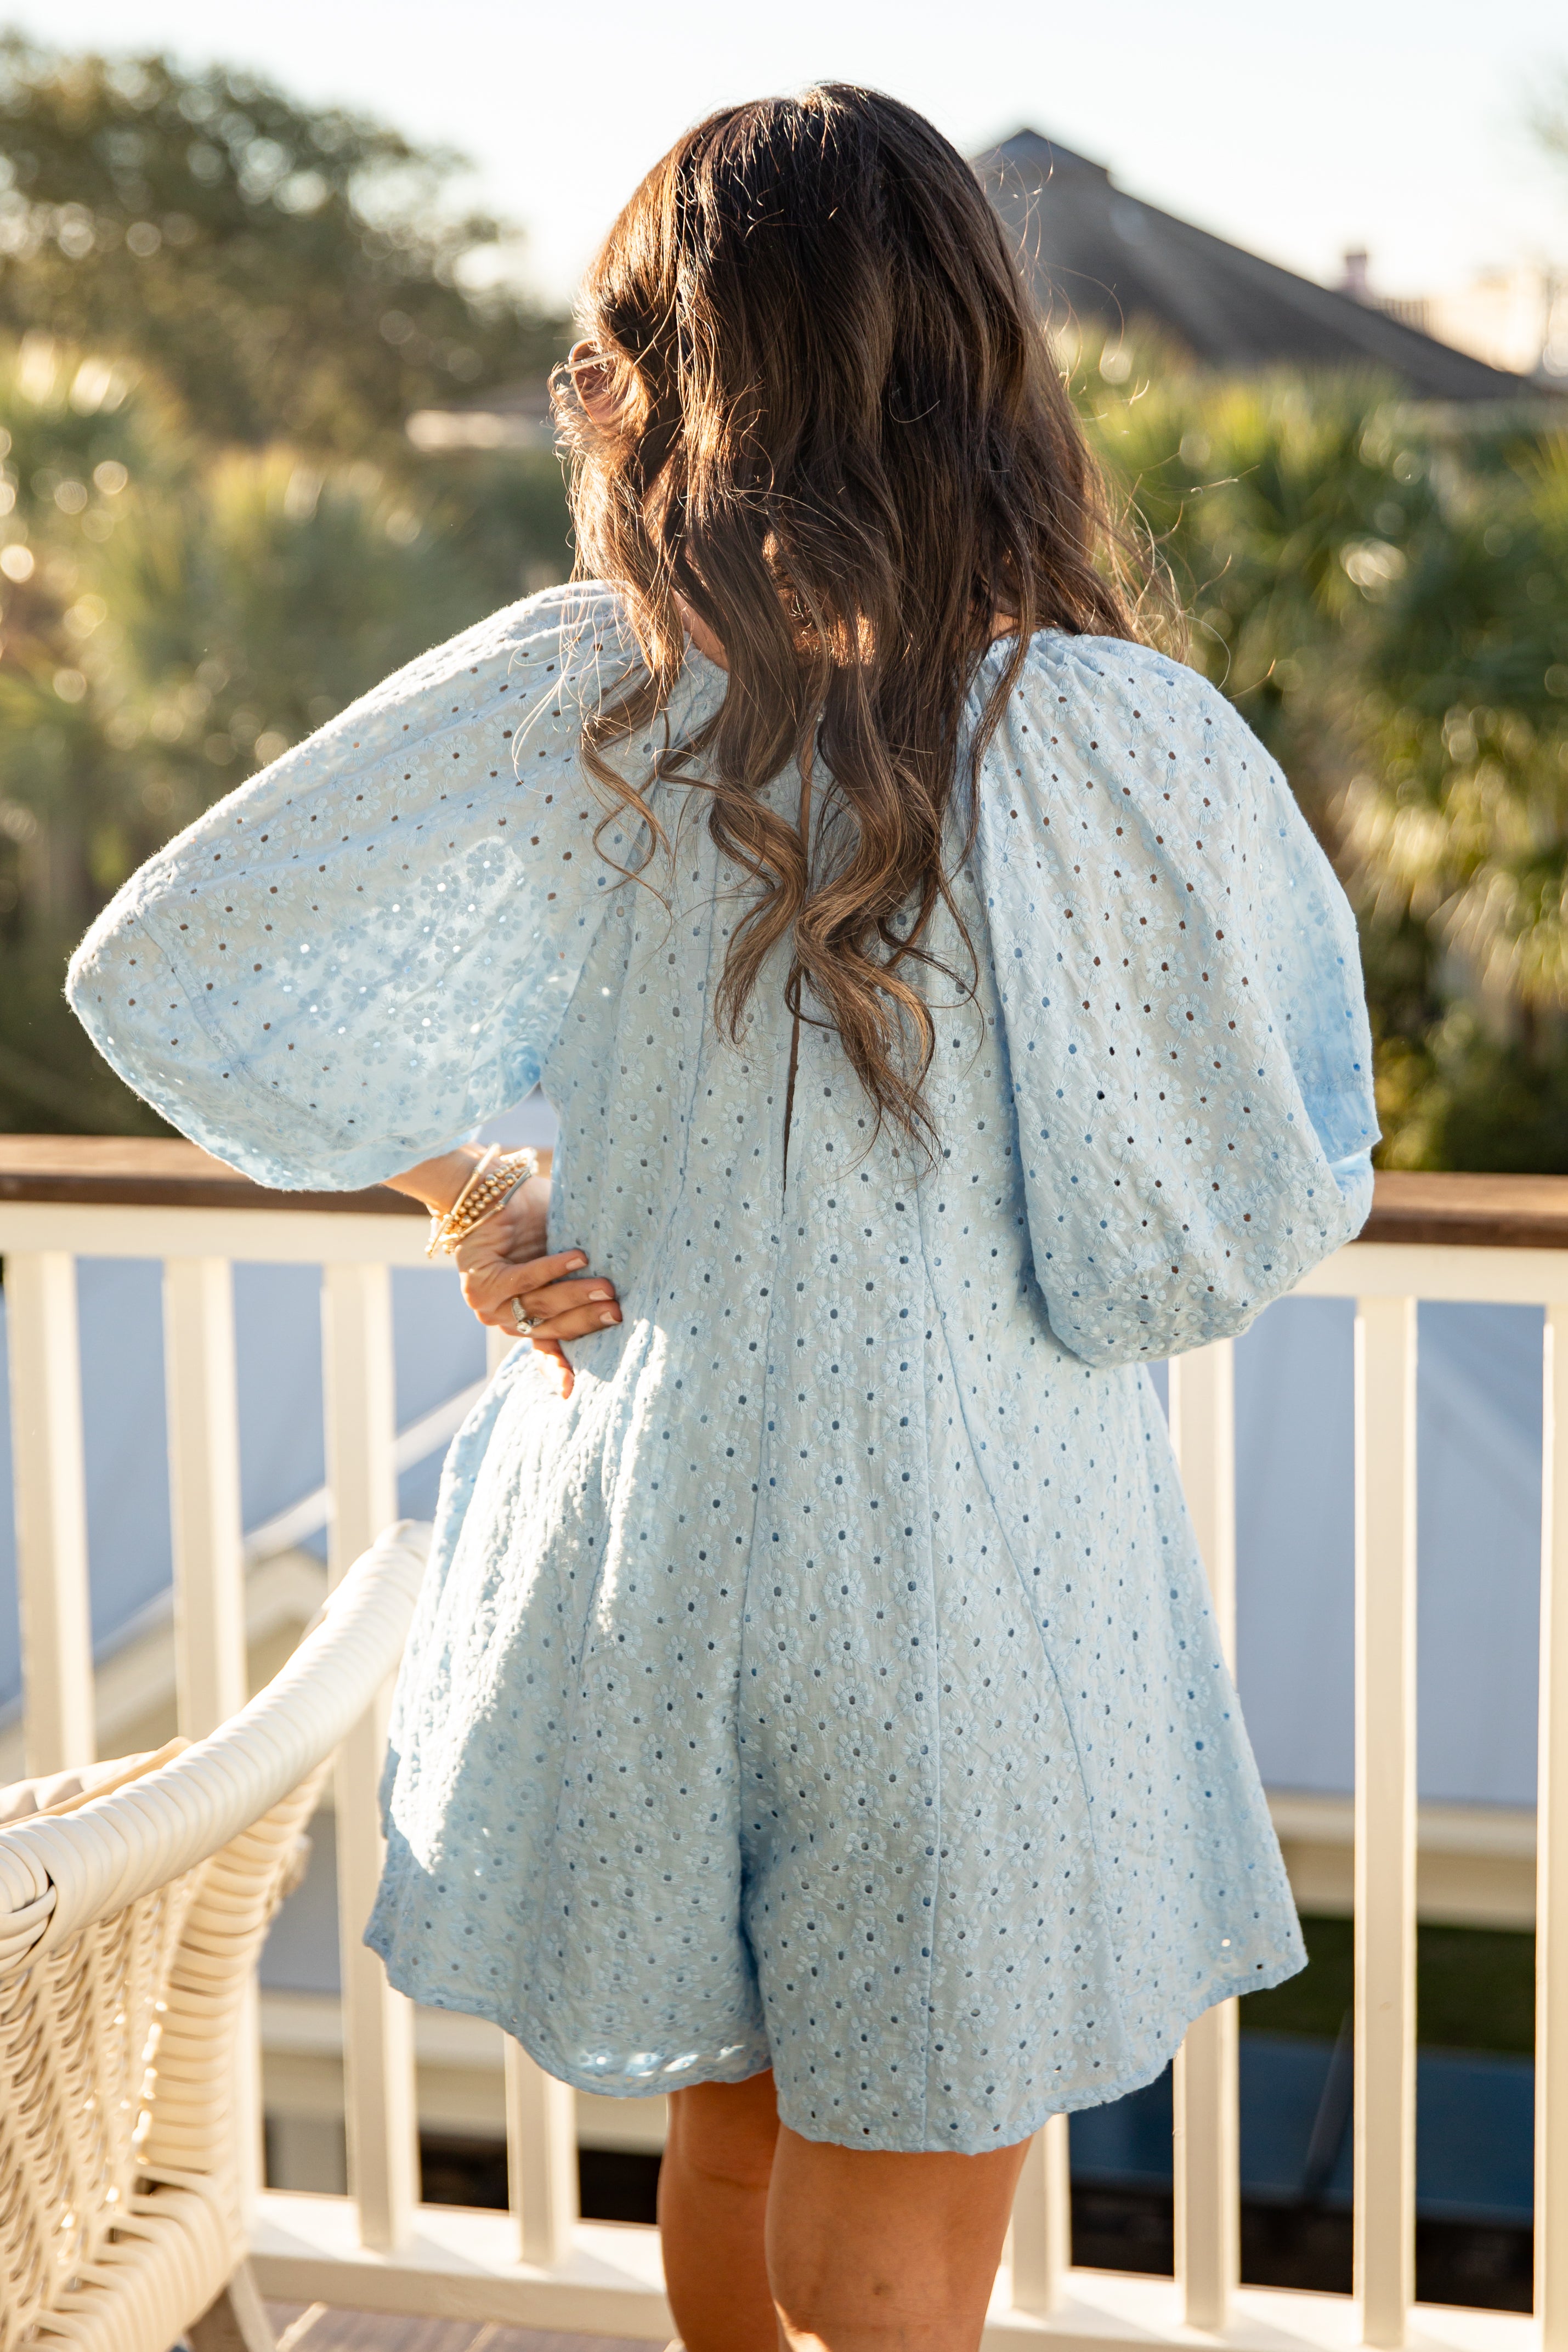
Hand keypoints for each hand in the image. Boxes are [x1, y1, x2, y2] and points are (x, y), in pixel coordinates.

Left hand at [453, 1176, 619, 1396]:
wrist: (488, 1193)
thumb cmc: (531, 1221)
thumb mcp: (562, 1252)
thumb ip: (581, 1275)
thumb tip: (622, 1291)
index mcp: (526, 1319)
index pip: (547, 1349)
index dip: (561, 1369)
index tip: (573, 1391)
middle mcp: (507, 1318)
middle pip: (553, 1326)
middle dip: (588, 1319)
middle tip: (618, 1310)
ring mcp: (490, 1305)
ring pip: (540, 1305)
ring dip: (575, 1295)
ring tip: (606, 1285)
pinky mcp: (482, 1283)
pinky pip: (524, 1279)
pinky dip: (552, 1269)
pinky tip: (578, 1257)